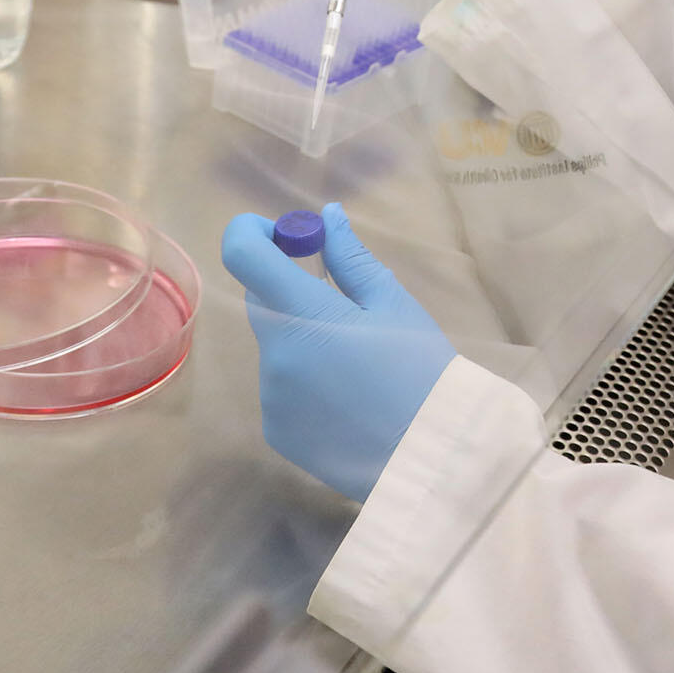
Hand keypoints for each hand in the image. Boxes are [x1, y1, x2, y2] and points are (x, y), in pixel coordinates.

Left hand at [222, 202, 456, 502]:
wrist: (430, 454)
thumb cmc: (421, 370)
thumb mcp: (394, 305)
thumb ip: (351, 259)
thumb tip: (327, 217)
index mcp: (302, 313)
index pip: (243, 254)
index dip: (254, 233)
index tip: (289, 238)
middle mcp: (273, 353)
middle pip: (261, 301)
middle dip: (292, 289)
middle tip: (343, 302)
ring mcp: (270, 396)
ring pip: (277, 346)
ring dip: (303, 339)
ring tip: (358, 364)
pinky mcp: (276, 430)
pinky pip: (281, 388)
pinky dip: (305, 381)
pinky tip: (349, 399)